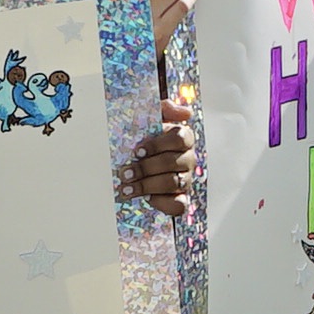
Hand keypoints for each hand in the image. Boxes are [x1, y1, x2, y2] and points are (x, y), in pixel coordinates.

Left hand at [123, 99, 196, 217]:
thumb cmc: (145, 137)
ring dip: (147, 185)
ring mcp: (185, 179)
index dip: (157, 145)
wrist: (136, 160)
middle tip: (125, 172)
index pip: (179, 139)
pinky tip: (146, 199)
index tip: (137, 151)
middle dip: (145, 168)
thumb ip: (165, 108)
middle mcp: (188, 159)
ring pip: (172, 183)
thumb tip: (185, 113)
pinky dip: (162, 203)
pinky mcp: (180, 198)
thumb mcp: (152, 117)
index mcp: (183, 138)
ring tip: (127, 188)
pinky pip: (178, 205)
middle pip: (172, 162)